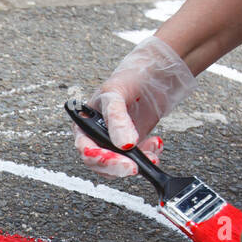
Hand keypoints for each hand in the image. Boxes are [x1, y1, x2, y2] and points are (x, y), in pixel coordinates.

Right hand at [74, 35, 195, 177]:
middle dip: (119, 166)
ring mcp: (114, 142)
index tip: (120, 162)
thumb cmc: (128, 78)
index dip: (101, 158)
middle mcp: (96, 136)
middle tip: (135, 166)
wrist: (153, 74)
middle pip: (100, 163)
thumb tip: (123, 145)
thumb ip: (117, 119)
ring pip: (119, 165)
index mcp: (84, 124)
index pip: (86, 148)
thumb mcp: (116, 94)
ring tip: (152, 148)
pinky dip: (149, 156)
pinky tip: (156, 143)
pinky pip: (137, 160)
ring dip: (137, 162)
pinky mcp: (132, 146)